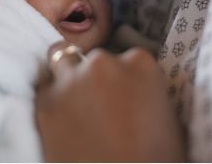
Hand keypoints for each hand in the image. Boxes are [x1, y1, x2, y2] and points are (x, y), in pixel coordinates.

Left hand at [35, 41, 184, 161]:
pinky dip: (49, 103)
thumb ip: (147, 93)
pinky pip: (42, 91)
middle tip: (98, 106)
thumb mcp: (168, 119)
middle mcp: (103, 63)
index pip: (126, 57)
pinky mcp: (44, 104)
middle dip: (95, 76)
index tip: (122, 97)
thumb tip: (134, 95)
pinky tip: (59, 124)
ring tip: (72, 105)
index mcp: (141, 63)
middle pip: (93, 58)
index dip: (123, 78)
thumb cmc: (157, 162)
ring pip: (61, 60)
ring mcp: (71, 81)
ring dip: (67, 77)